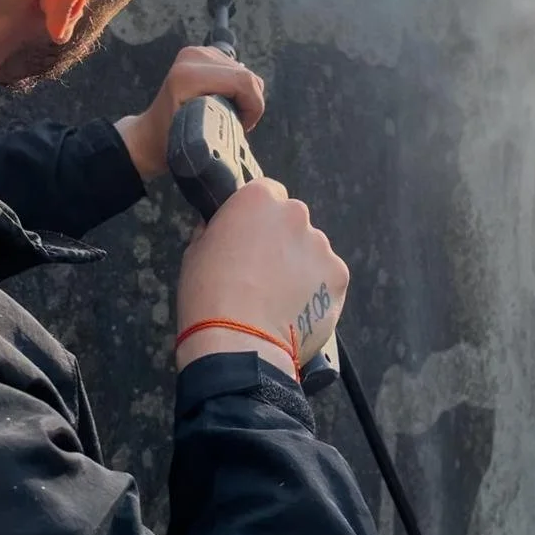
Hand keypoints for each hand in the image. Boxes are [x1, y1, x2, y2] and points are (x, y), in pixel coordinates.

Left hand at [116, 46, 264, 182]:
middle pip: (247, 76)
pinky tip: (224, 101)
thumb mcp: (198, 140)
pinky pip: (236, 68)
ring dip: (244, 96)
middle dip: (250, 103)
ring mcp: (197, 52)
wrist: (149, 135)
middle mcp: (193, 57)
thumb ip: (225, 123)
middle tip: (237, 123)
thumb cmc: (169, 143)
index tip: (243, 127)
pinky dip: (238, 87)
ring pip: (245, 72)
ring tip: (229, 114)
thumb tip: (247, 118)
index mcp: (188, 76)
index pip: (243, 82)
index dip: (252, 107)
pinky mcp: (202, 54)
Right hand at [176, 178, 348, 379]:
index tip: (250, 239)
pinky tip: (296, 311)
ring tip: (279, 300)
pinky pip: (327, 279)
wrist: (240, 341)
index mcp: (258, 199)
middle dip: (282, 241)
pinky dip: (317, 292)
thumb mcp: (196, 251)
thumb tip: (225, 231)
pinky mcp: (339, 275)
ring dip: (300, 267)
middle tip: (262, 273)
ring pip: (312, 251)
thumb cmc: (208, 294)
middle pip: (292, 221)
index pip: (267, 193)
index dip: (257, 218)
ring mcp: (321, 245)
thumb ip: (217, 230)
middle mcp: (295, 214)